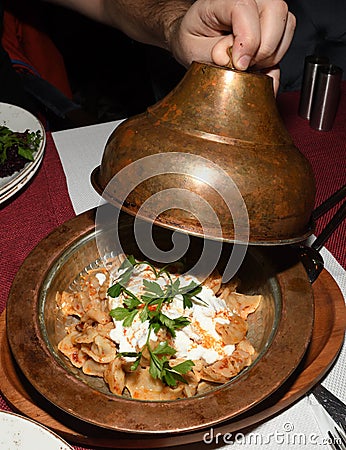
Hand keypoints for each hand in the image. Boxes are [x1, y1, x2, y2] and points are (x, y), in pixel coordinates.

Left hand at [168, 0, 295, 92]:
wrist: (196, 41)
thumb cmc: (193, 39)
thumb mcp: (192, 48)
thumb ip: (211, 53)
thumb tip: (229, 59)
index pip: (245, 8)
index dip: (247, 40)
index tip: (239, 64)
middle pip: (276, 12)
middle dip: (263, 49)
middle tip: (243, 67)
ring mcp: (264, 12)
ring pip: (286, 28)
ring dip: (270, 56)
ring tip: (247, 68)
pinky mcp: (273, 29)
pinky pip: (285, 44)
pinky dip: (273, 65)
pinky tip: (258, 74)